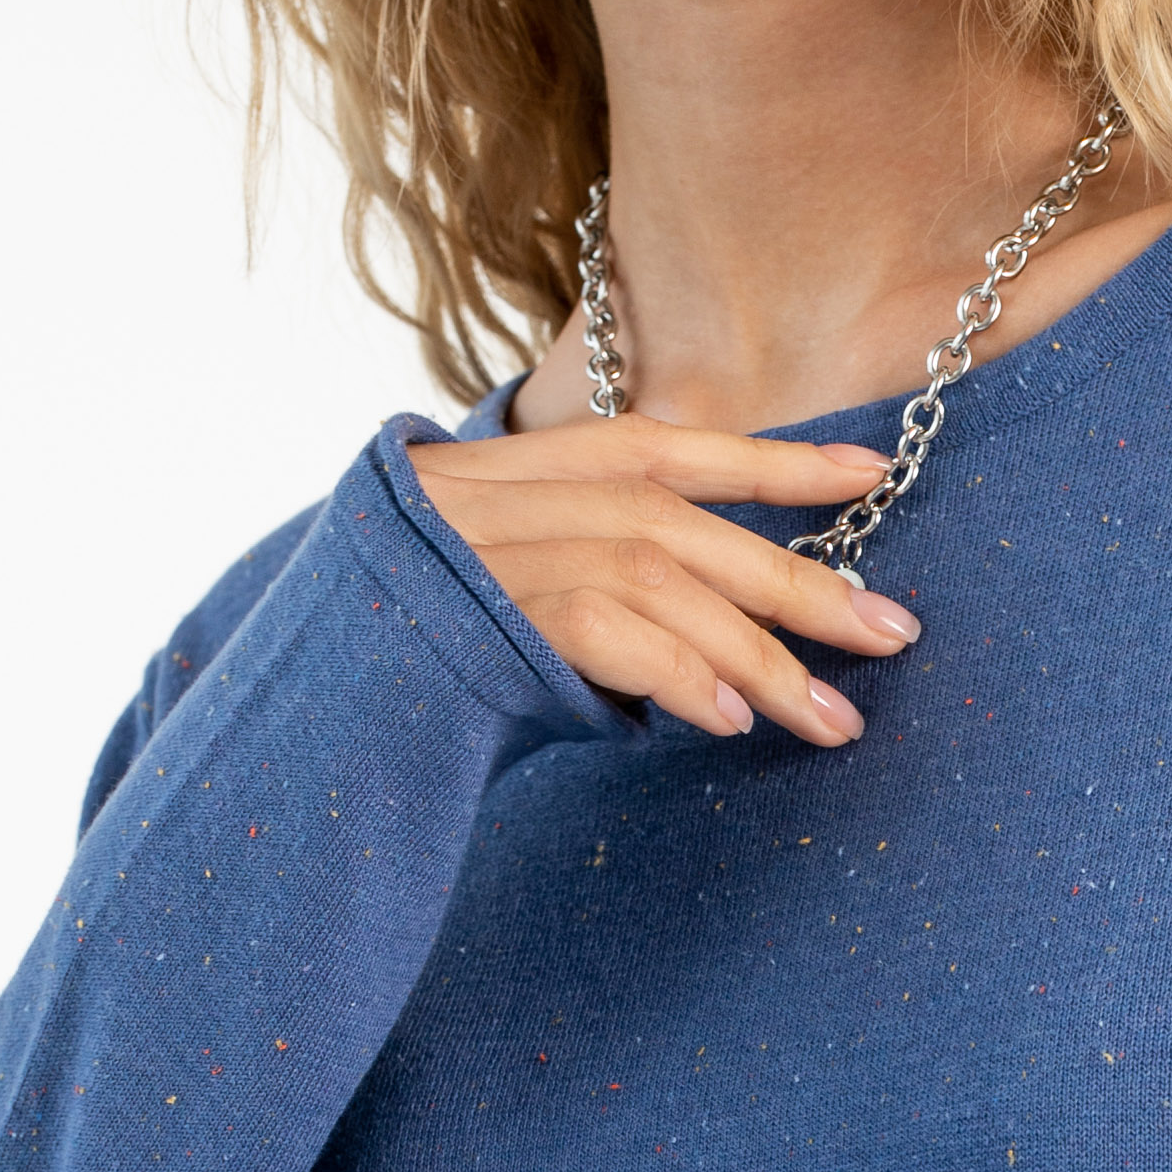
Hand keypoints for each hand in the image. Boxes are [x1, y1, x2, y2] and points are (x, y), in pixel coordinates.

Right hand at [405, 416, 916, 741]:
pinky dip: (674, 671)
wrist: (278, 724)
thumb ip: (587, 599)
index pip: (662, 447)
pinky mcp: (469, 617)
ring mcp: (478, 552)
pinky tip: (727, 718)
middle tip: (893, 636)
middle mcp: (494, 498)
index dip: (769, 458)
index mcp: (506, 476)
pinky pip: (601, 629)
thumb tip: (717, 664)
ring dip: (756, 654)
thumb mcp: (489, 608)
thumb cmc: (394, 678)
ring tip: (829, 721)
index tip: (871, 471)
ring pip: (657, 578)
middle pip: (680, 523)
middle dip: (796, 579)